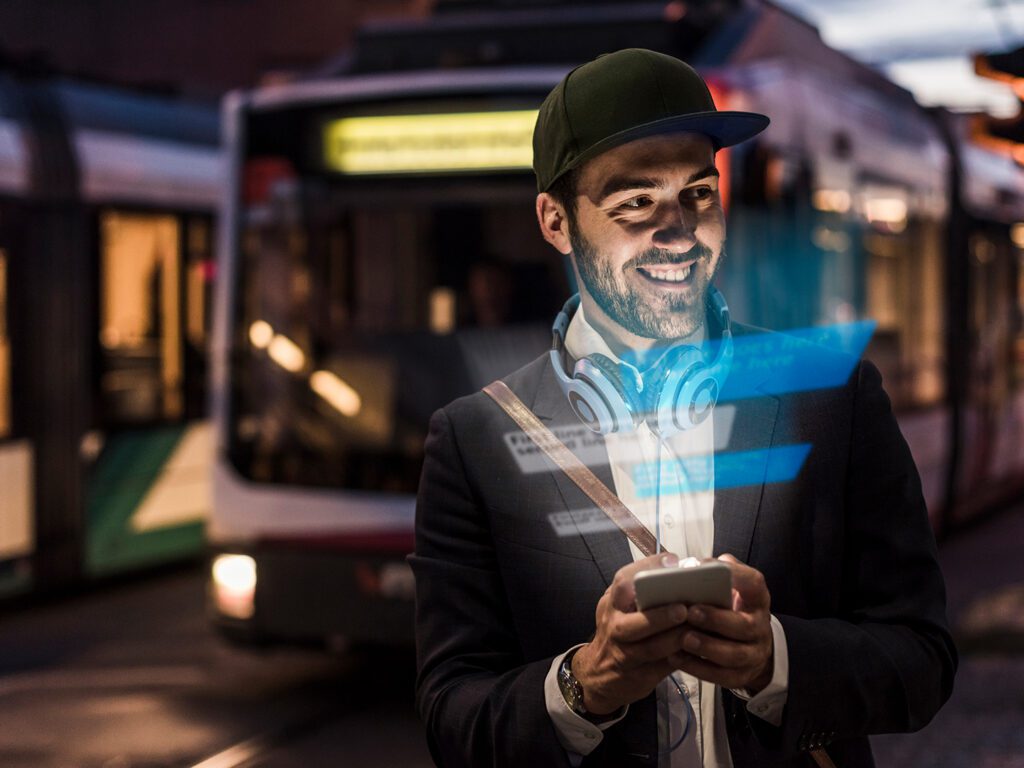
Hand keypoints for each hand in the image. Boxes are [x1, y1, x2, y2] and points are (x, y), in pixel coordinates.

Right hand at [572, 553, 690, 713]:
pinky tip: (696, 650)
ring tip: (694, 630)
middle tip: (682, 609)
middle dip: (658, 616)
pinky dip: (680, 659)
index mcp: (613, 603)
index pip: (624, 581)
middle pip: (631, 622)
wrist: (599, 674)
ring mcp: (624, 654)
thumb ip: (643, 592)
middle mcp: (614, 627)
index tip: (672, 562)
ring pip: (648, 649)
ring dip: (673, 639)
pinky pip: (661, 668)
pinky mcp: (638, 676)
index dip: (648, 569)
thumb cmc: (619, 631)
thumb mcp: (622, 607)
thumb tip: (684, 569)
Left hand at [670, 554, 773, 692]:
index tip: (711, 570)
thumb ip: (716, 574)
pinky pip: (722, 676)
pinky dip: (698, 668)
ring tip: (683, 639)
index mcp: (756, 599)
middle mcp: (760, 626)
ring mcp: (754, 654)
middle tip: (691, 612)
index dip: (736, 576)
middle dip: (716, 619)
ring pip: (734, 655)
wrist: (751, 645)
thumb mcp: (730, 588)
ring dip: (707, 647)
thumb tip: (693, 564)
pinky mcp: (742, 675)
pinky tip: (676, 657)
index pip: (754, 583)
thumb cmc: (729, 608)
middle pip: (744, 625)